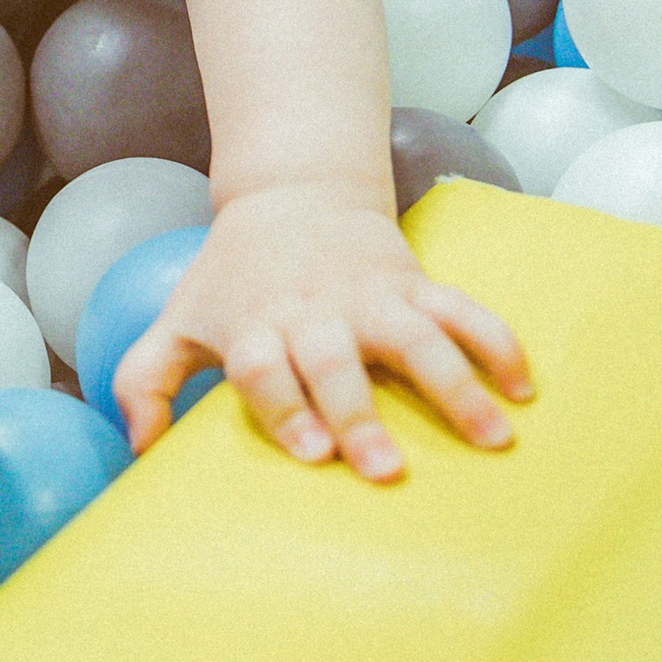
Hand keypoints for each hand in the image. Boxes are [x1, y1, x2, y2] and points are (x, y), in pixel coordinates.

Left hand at [111, 184, 532, 481]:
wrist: (290, 192)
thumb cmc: (229, 277)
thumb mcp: (178, 319)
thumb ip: (145, 380)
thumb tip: (137, 447)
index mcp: (255, 326)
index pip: (263, 367)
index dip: (285, 407)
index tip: (313, 454)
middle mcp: (313, 312)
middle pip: (335, 362)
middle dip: (359, 413)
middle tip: (386, 469)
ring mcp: (370, 296)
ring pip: (416, 337)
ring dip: (455, 386)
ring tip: (494, 438)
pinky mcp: (413, 282)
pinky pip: (463, 308)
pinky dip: (496, 341)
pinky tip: (524, 387)